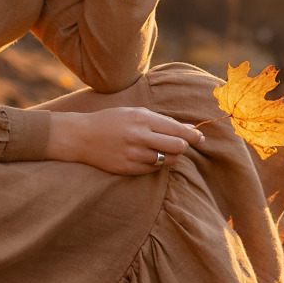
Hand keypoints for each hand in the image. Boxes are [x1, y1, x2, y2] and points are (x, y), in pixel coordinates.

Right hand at [47, 107, 204, 174]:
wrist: (82, 136)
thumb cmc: (112, 120)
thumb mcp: (136, 112)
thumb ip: (162, 120)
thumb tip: (189, 129)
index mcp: (142, 118)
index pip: (177, 129)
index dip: (193, 136)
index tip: (201, 138)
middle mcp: (139, 136)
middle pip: (177, 147)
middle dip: (184, 146)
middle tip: (183, 145)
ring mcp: (133, 154)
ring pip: (166, 161)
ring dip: (170, 156)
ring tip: (164, 150)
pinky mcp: (128, 169)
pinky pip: (153, 169)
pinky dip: (156, 164)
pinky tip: (150, 156)